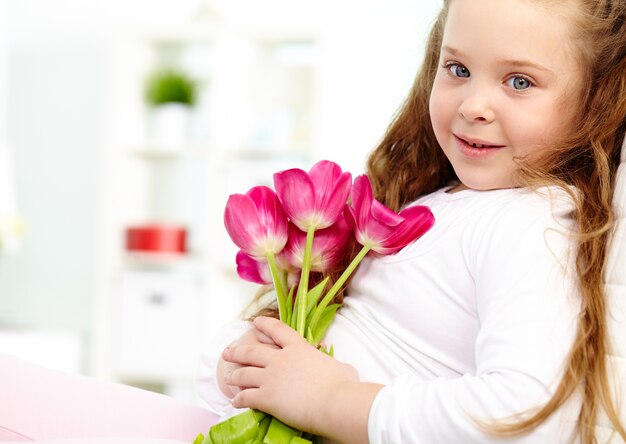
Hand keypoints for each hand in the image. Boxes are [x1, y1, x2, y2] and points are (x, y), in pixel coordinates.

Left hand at [222, 316, 381, 442]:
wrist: (335, 401)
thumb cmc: (343, 383)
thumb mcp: (340, 366)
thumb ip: (332, 365)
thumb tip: (340, 370)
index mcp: (298, 348)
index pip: (277, 331)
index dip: (264, 325)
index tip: (255, 322)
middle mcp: (280, 359)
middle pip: (252, 352)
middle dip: (237, 351)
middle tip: (227, 352)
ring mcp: (271, 378)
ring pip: (244, 374)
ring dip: (234, 376)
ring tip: (228, 378)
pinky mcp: (267, 398)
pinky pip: (246, 397)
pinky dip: (238, 399)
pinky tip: (234, 402)